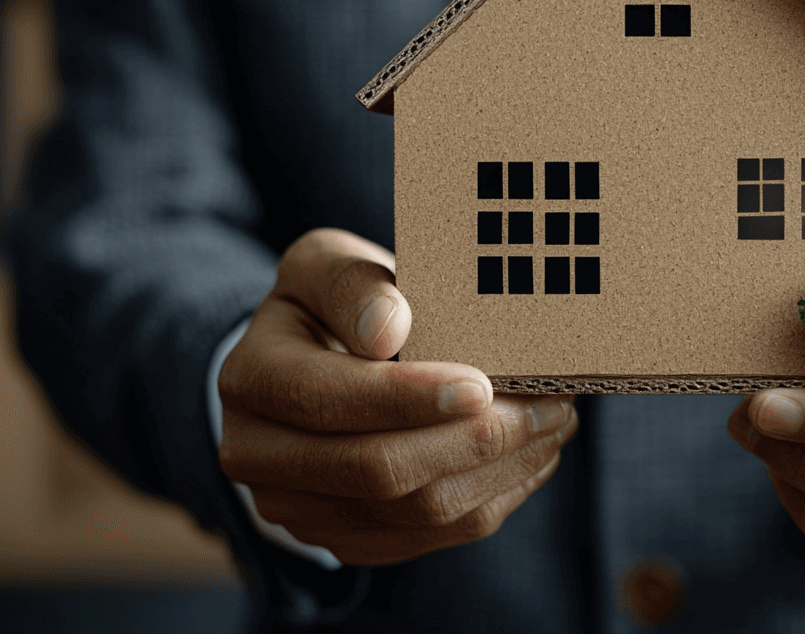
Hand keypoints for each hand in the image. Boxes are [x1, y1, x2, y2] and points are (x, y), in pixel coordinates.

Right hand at [218, 228, 576, 564]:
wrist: (306, 364)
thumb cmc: (328, 305)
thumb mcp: (326, 265)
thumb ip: (352, 284)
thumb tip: (389, 327)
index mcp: (252, 378)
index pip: (328, 401)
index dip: (408, 398)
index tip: (481, 383)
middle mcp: (259, 456)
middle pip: (378, 471)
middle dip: (474, 441)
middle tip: (546, 404)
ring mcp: (299, 509)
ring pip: (415, 513)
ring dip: (498, 470)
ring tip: (552, 423)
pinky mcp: (345, 538)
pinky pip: (430, 537)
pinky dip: (491, 496)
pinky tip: (529, 454)